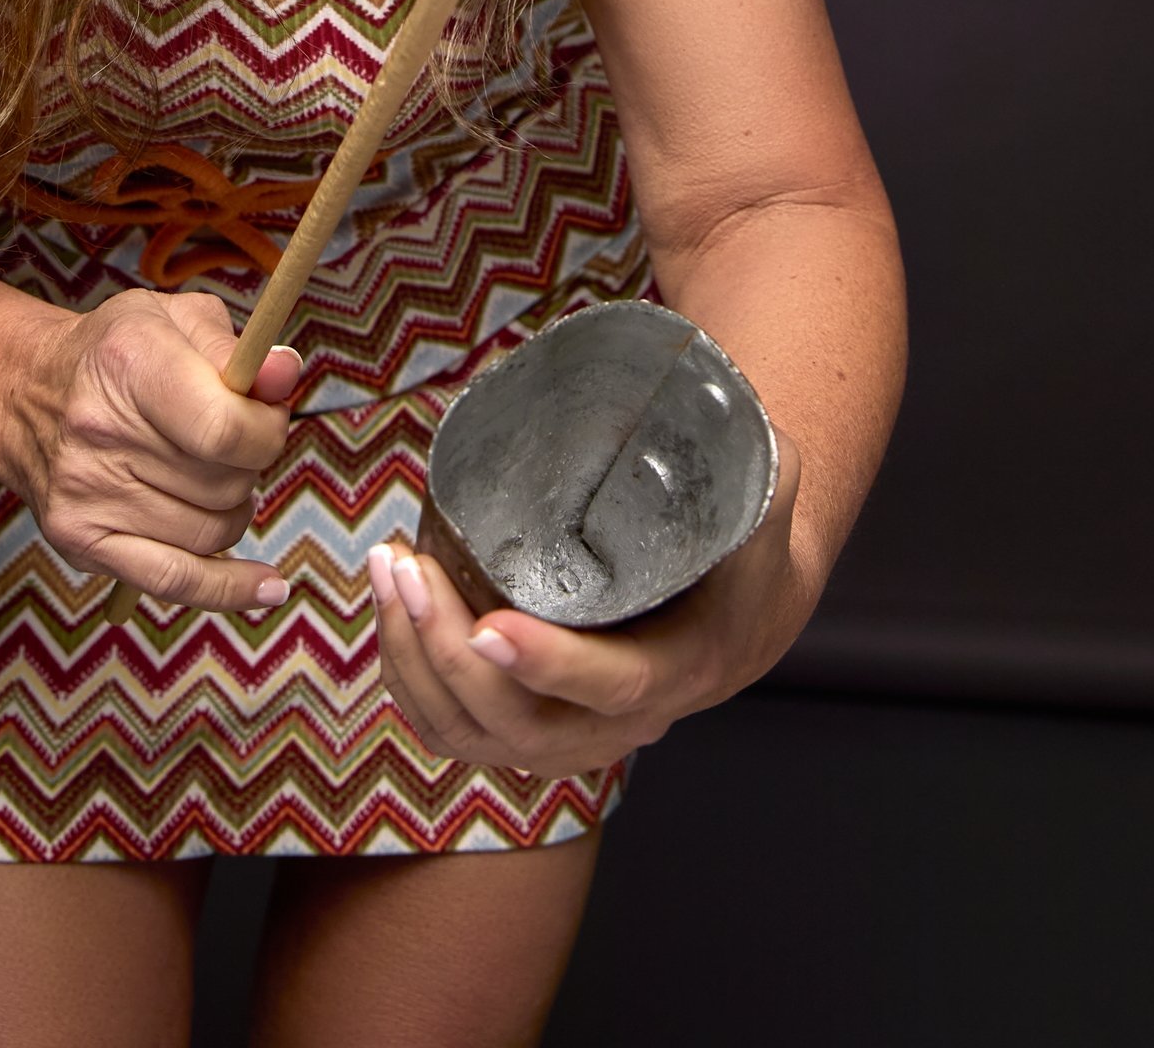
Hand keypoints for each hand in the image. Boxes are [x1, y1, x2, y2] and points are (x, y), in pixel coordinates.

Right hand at [0, 287, 302, 613]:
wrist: (25, 392)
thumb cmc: (117, 353)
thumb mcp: (177, 320)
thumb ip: (240, 349)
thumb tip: (287, 374)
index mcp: (130, 363)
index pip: (225, 429)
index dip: (267, 432)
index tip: (268, 418)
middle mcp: (101, 431)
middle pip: (224, 485)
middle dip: (249, 466)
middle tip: (232, 442)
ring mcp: (86, 494)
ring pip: (211, 533)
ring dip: (233, 510)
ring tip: (212, 476)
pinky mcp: (79, 541)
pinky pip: (174, 582)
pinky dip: (228, 588)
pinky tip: (266, 588)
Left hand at [366, 488, 814, 773]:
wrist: (741, 611)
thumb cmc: (745, 547)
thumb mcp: (766, 501)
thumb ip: (751, 468)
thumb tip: (724, 417)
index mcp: (679, 670)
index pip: (611, 686)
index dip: (548, 664)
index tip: (491, 624)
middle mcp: (620, 726)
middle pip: (517, 723)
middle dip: (448, 648)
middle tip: (410, 564)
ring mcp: (570, 738)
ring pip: (472, 733)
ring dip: (414, 658)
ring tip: (388, 569)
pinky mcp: (531, 728)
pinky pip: (454, 730)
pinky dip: (408, 678)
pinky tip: (388, 607)